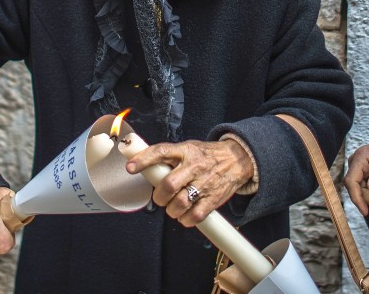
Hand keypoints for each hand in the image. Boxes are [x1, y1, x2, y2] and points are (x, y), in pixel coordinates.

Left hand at [125, 139, 253, 227]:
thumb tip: (141, 166)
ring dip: (171, 209)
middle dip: (159, 196)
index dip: (144, 159)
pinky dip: (185, 219)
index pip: (162, 152)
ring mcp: (205, 183)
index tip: (130, 167)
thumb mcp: (188, 148)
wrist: (237, 159)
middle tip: (160, 197)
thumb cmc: (207, 156)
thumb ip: (168, 158)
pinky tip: (185, 214)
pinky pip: (194, 216)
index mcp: (186, 151)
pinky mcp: (213, 199)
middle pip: (169, 185)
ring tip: (174, 205)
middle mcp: (194, 166)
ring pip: (179, 203)